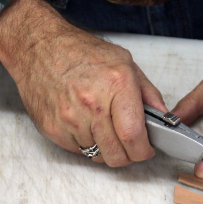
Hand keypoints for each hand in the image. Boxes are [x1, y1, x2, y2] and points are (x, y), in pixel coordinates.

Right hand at [0, 0, 166, 166]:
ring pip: (98, 156)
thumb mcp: (124, 61)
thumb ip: (148, 92)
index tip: (147, 150)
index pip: (134, 136)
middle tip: (130, 146)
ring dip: (107, 149)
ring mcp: (69, 119)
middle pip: (117, 154)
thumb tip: (164, 118)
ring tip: (106, 129)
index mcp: (116, 85)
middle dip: (129, 156)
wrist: (38, 47)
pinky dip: (86, 145)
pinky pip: (78, 151)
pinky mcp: (52, 128)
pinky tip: (87, 126)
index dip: (144, 151)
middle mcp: (92, 104)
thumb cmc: (80, 52)